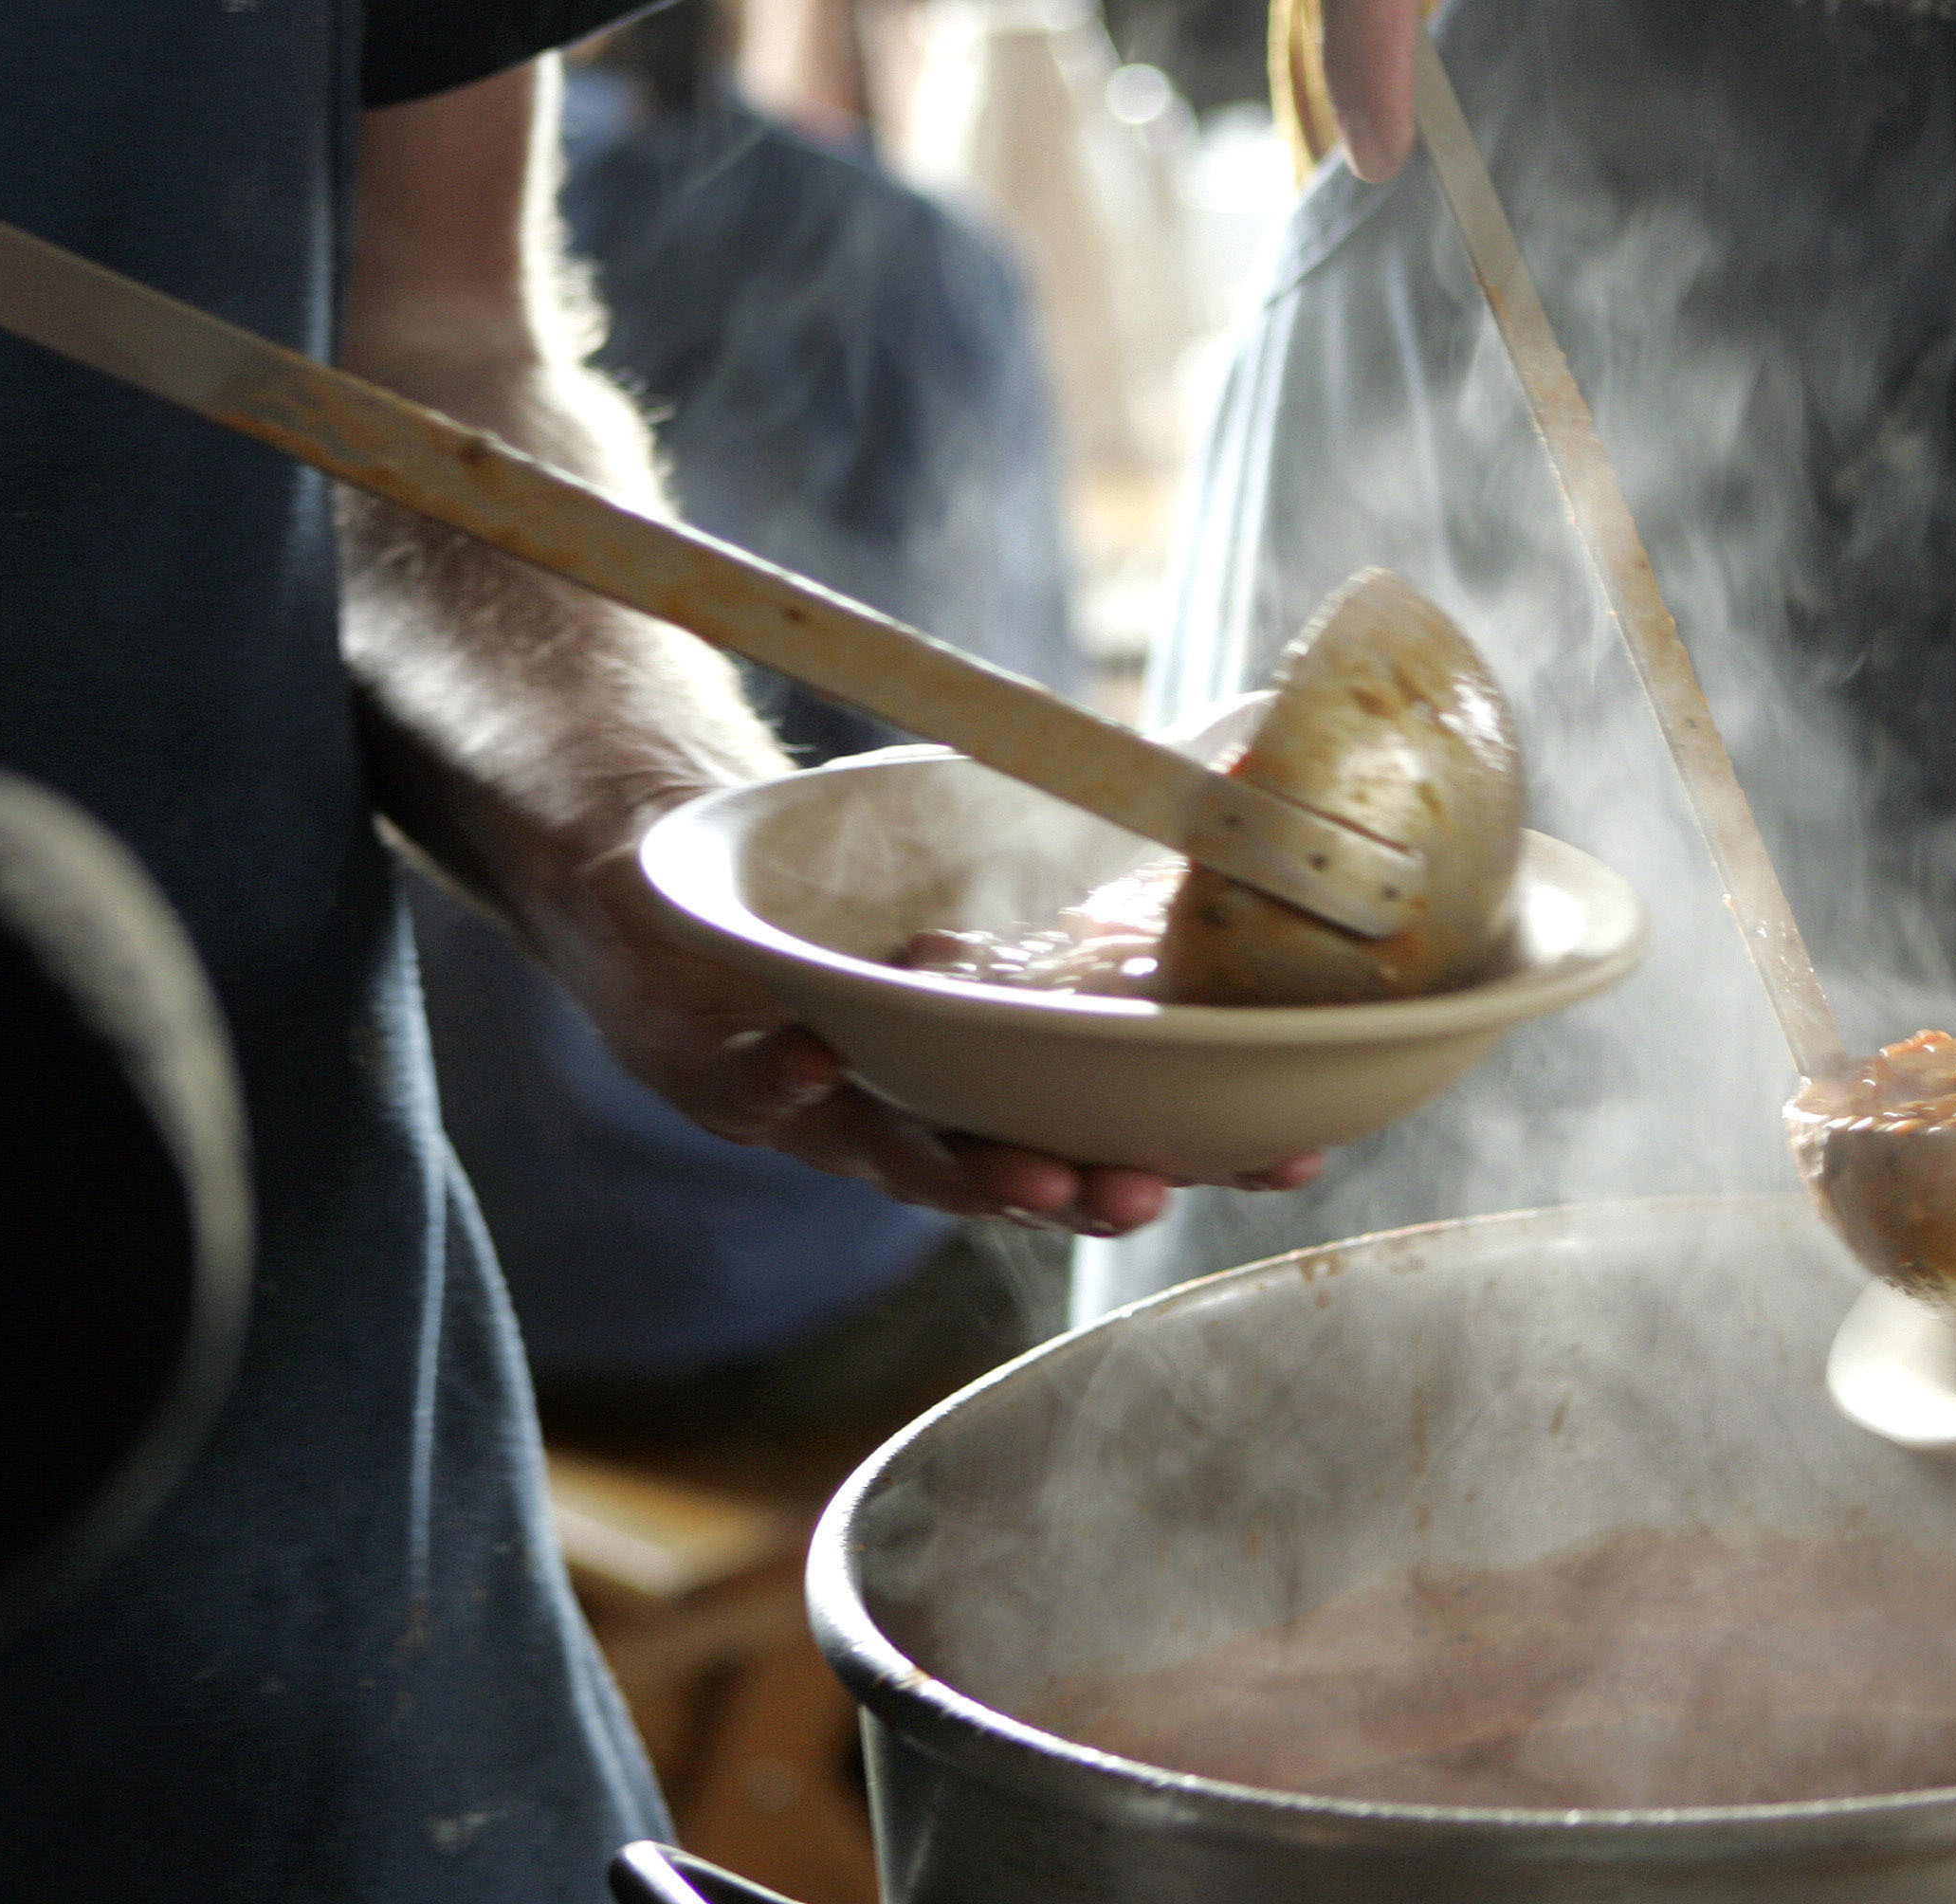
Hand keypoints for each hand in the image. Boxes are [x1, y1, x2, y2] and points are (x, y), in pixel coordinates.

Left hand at [515, 829, 1323, 1237]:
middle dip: (1086, 1190)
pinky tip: (815, 1062)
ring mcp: (822, 1103)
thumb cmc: (841, 858)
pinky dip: (784, 1082)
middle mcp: (922, 1106)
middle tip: (1142, 1189)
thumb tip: (1246, 764)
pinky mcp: (715, 1073)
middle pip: (1022, 1170)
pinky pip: (750, 1095)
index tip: (1289, 1158)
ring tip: (1028, 1179)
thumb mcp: (985, 834)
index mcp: (1005, 1063)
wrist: (667, 857)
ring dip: (968, 1176)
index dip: (1206, 1151)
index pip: (1121, 1120)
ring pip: (904, 1162)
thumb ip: (1103, 825)